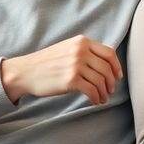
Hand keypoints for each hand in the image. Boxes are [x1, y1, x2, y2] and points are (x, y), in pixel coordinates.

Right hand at [0, 35, 121, 104]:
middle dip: (111, 82)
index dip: (116, 66)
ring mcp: (76, 65)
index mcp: (82, 41)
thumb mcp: (67, 48)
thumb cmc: (46, 63)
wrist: (25, 72)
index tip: (118, 76)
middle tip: (109, 91)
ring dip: (104, 92)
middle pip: (107, 68)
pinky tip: (94, 102)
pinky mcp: (71, 80)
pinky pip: (92, 91)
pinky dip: (96, 98)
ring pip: (101, 81)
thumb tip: (105, 65)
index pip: (109, 53)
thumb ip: (84, 51)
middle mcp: (80, 51)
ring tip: (102, 98)